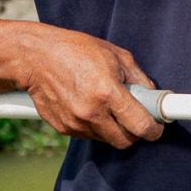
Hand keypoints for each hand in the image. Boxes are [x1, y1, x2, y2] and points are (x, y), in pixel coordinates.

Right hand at [16, 26, 166, 148]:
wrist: (35, 58)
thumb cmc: (75, 50)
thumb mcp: (114, 54)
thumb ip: (138, 77)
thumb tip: (152, 95)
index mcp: (107, 93)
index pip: (141, 126)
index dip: (154, 130)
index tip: (156, 127)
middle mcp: (91, 112)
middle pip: (125, 141)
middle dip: (134, 132)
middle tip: (133, 117)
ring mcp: (76, 123)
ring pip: (106, 139)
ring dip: (112, 128)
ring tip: (105, 105)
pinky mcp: (63, 128)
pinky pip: (87, 135)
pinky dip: (93, 125)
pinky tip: (87, 105)